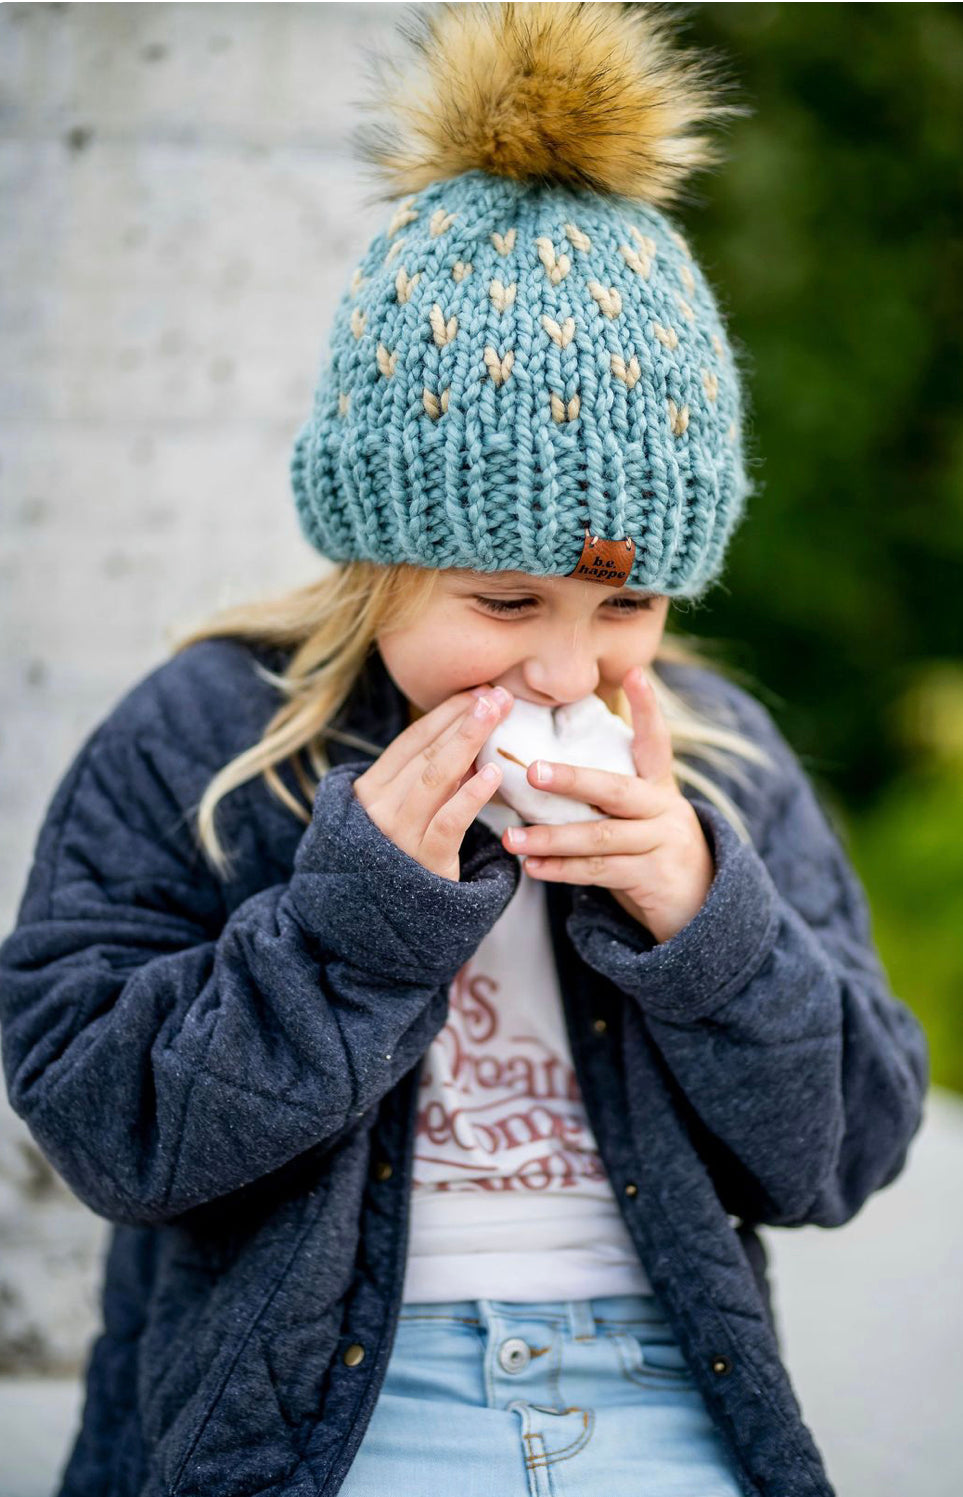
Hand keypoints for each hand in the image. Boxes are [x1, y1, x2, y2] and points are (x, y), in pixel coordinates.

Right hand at [352, 684, 512, 881]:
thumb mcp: (404, 812)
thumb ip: (427, 778)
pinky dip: (471, 794)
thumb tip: (469, 734)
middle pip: (426, 752)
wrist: (388, 922)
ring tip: (496, 715)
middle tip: (497, 694)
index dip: (446, 713)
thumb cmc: (405, 857)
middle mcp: (377, 808)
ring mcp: (397, 835)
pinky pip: (449, 821)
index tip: (477, 691)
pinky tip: (494, 772)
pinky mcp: (423, 861)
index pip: (411, 740)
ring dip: (468, 741)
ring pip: (435, 777)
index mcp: (369, 789)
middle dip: (464, 719)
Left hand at [500, 667, 714, 942]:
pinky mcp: (652, 878)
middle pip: (616, 790)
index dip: (647, 706)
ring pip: (600, 837)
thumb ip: (607, 785)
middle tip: (532, 771)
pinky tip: (532, 866)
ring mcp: (660, 844)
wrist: (697, 901)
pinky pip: (600, 872)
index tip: (634, 672)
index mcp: (659, 783)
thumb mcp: (640, 809)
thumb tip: (545, 757)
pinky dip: (562, 870)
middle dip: (572, 780)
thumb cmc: (650, 843)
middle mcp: (663, 808)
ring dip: (551, 838)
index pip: (656, 739)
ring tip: (511, 837)